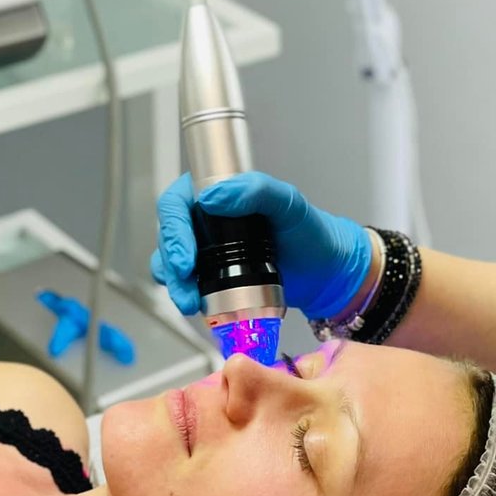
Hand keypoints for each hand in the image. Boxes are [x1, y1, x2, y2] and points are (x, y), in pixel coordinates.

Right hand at [150, 170, 370, 318]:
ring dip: (173, 283)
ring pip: (171, 262)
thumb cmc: (311, 233)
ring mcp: (208, 249)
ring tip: (189, 302)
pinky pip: (187, 283)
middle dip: (171, 261)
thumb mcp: (289, 203)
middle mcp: (208, 220)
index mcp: (220, 193)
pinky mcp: (213, 276)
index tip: (186, 254)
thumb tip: (213, 196)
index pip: (178, 202)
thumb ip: (256, 190)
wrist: (326, 275)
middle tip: (185, 280)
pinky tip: (196, 305)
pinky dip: (185, 293)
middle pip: (169, 235)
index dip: (172, 226)